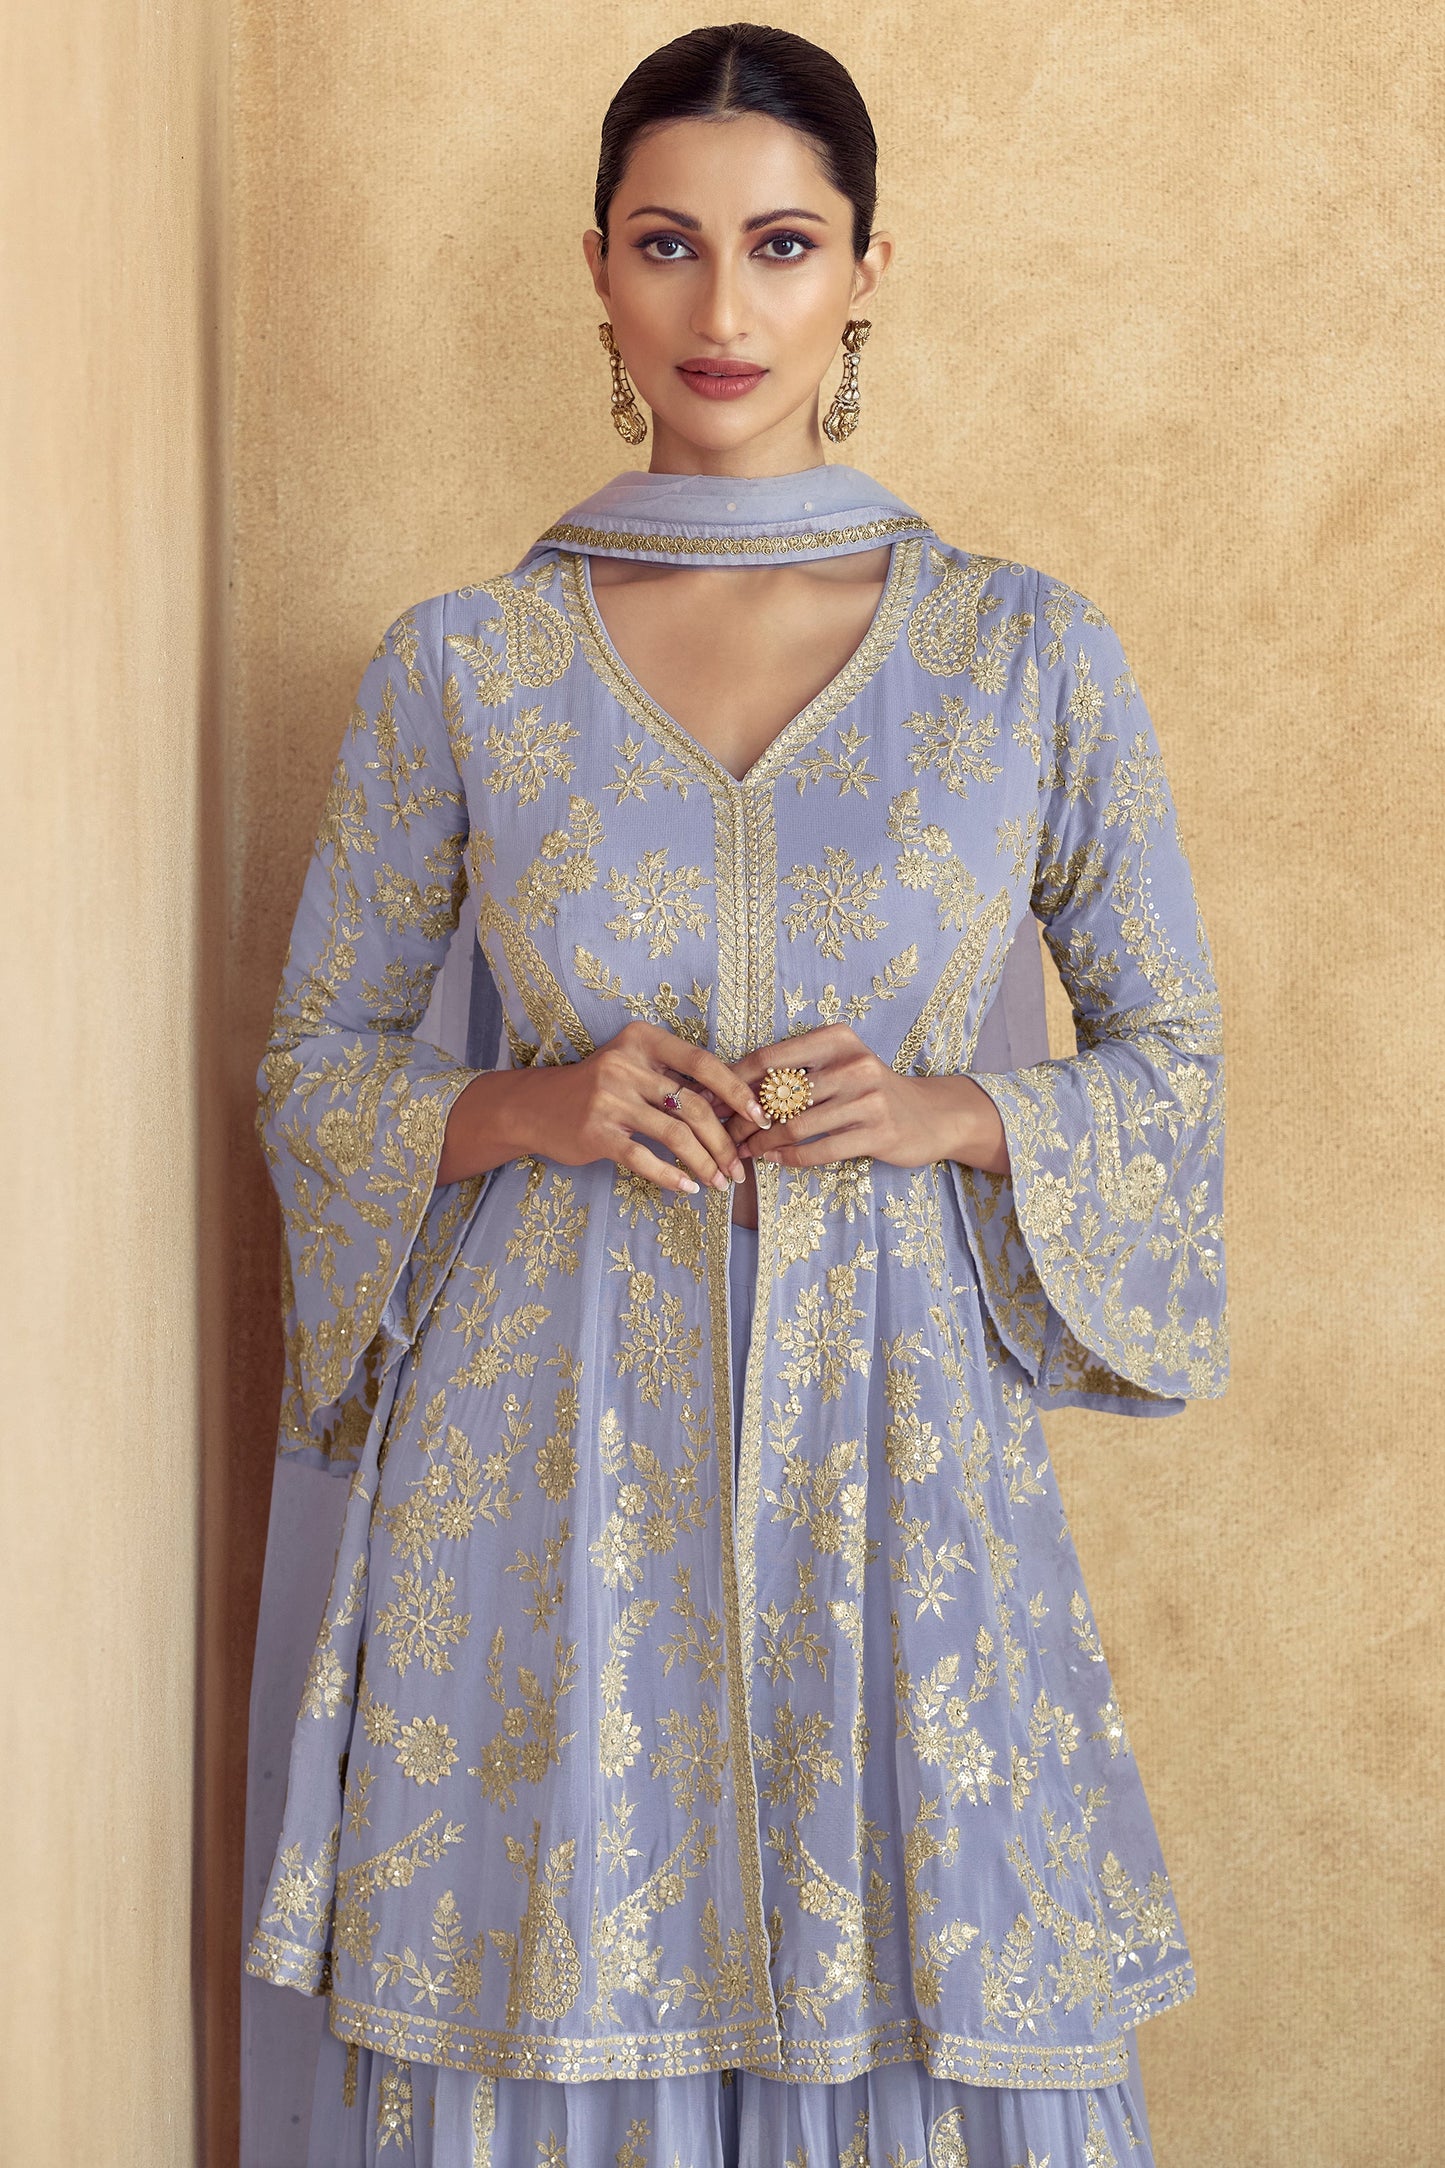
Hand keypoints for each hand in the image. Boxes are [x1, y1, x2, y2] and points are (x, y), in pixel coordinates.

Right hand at [437, 1020, 768, 1194]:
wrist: (533, 1107)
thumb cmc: (596, 1089)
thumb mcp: (632, 1067)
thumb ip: (672, 1079)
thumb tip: (732, 1108)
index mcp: (642, 1041)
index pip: (702, 1062)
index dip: (735, 1091)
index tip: (758, 1117)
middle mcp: (625, 1065)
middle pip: (693, 1105)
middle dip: (723, 1142)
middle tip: (738, 1168)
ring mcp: (609, 1099)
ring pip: (675, 1135)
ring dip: (704, 1163)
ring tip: (719, 1182)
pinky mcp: (596, 1133)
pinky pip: (644, 1158)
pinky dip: (671, 1176)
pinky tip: (687, 1188)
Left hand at [723, 1025, 1010, 1177]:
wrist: (930, 1115)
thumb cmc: (870, 1089)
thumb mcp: (837, 1066)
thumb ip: (794, 1072)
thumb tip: (729, 1088)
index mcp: (836, 1038)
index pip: (770, 1058)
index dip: (733, 1082)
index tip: (709, 1101)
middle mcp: (852, 1063)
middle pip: (778, 1096)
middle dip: (742, 1119)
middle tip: (721, 1135)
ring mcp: (867, 1098)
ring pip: (794, 1125)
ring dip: (761, 1143)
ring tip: (743, 1152)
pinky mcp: (877, 1133)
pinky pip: (819, 1149)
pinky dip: (789, 1157)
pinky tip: (774, 1160)